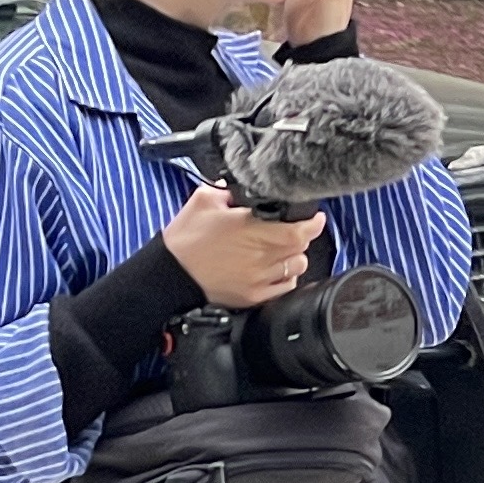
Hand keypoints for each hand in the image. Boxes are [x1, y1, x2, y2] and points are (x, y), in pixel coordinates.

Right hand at [165, 186, 323, 306]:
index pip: (300, 229)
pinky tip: (273, 268)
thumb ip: (229, 189)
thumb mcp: (203, 201)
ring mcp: (259, 278)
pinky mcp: (254, 296)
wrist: (169, 274)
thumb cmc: (185, 240)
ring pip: (297, 266)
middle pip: (301, 246)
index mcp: (250, 230)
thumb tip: (243, 186)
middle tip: (291, 228)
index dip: (313, 222)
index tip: (314, 217)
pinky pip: (285, 286)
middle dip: (300, 235)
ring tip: (279, 248)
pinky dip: (285, 276)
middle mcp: (259, 256)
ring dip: (294, 255)